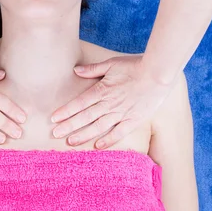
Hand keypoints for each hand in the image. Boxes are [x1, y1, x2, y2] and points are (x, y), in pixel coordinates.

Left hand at [50, 55, 173, 149]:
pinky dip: (108, 140)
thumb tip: (76, 70)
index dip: (66, 111)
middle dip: (69, 126)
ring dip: (84, 135)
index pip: (80, 103)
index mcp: (102, 90)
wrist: (158, 73)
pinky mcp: (134, 120)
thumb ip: (92, 69)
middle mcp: (109, 104)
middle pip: (85, 117)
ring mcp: (122, 113)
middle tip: (55, 134)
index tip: (54, 118)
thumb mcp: (111, 64)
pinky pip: (119, 133)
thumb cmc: (134, 66)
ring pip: (99, 127)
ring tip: (70, 142)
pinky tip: (97, 146)